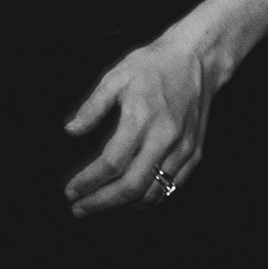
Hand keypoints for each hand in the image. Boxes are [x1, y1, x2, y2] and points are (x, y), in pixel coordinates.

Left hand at [62, 35, 212, 215]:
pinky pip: (172, 186)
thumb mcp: (115, 77)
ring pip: (154, 192)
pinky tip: (131, 199)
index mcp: (141, 119)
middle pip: (131, 186)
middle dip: (102, 202)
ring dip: (124, 206)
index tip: (70, 191)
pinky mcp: (194, 153)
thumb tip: (71, 130)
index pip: (111, 163)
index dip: (88, 181)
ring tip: (101, 206)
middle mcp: (164, 139)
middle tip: (79, 209)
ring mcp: (183, 149)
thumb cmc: (153, 65)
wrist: (196, 60)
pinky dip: (150, 199)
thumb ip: (92, 107)